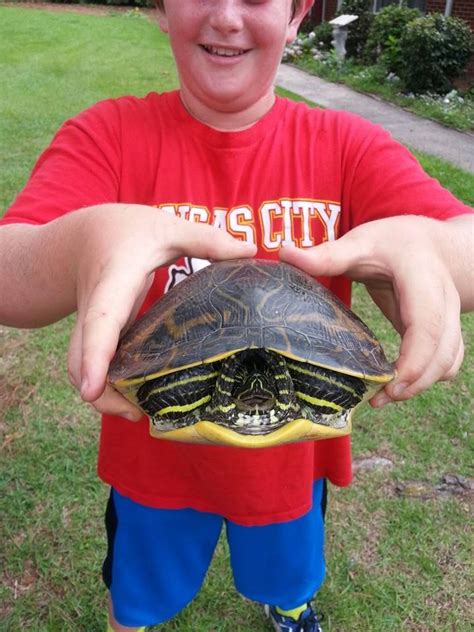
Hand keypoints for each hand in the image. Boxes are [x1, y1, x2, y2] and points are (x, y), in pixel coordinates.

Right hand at [67, 205, 255, 418]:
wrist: (81, 237)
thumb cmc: (126, 230)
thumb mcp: (166, 226)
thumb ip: (206, 239)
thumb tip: (251, 251)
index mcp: (114, 280)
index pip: (101, 320)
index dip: (96, 356)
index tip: (92, 391)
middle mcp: (96, 308)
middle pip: (80, 359)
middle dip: (100, 393)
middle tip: (134, 415)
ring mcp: (91, 326)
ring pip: (81, 367)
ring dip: (104, 394)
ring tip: (137, 413)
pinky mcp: (98, 337)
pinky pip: (93, 365)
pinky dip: (108, 384)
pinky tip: (136, 394)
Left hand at [279, 216, 464, 406]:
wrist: (430, 243)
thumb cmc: (393, 242)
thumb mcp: (361, 242)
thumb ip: (328, 254)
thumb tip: (284, 253)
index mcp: (422, 276)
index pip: (427, 323)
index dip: (414, 359)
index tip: (389, 382)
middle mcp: (444, 299)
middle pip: (443, 350)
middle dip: (416, 381)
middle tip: (379, 398)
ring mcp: (450, 317)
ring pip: (450, 360)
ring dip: (421, 384)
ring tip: (383, 397)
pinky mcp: (446, 332)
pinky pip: (447, 361)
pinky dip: (427, 378)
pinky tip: (397, 386)